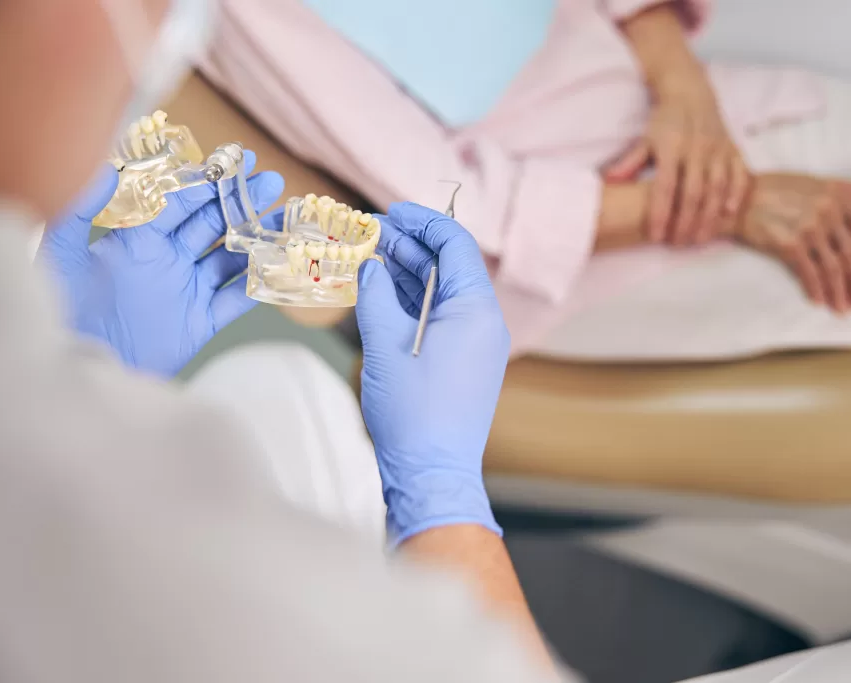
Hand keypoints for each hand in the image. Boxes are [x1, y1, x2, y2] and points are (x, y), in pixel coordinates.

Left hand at [37, 152, 284, 376]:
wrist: (79, 370)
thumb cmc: (62, 314)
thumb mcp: (61, 254)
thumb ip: (81, 208)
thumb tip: (107, 163)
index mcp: (135, 241)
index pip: (177, 203)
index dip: (206, 181)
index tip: (233, 161)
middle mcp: (165, 261)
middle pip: (210, 224)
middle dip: (241, 201)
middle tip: (270, 181)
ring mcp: (185, 291)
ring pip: (230, 257)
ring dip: (257, 236)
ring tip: (285, 217)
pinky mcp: (200, 323)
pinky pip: (236, 299)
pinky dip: (258, 282)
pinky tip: (278, 263)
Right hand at [356, 202, 508, 545]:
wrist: (432, 475)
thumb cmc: (413, 413)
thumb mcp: (384, 344)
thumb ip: (374, 295)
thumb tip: (368, 266)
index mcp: (477, 310)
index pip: (456, 245)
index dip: (422, 222)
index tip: (389, 211)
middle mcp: (484, 323)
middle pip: (448, 266)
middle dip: (408, 246)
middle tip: (366, 233)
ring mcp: (475, 345)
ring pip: (440, 293)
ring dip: (406, 273)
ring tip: (367, 256)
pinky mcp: (462, 364)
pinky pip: (438, 319)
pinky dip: (410, 303)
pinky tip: (380, 293)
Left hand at [605, 66, 749, 246]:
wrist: (691, 92)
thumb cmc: (665, 122)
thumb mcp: (645, 139)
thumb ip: (629, 162)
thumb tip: (608, 181)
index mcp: (671, 148)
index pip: (664, 187)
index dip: (660, 213)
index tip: (656, 236)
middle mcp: (696, 149)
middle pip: (693, 193)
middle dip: (686, 223)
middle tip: (678, 244)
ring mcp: (718, 150)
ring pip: (717, 188)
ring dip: (710, 216)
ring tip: (700, 239)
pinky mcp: (733, 149)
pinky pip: (739, 174)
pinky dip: (736, 194)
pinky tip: (729, 213)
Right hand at [733, 173, 850, 312]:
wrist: (740, 198)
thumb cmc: (777, 189)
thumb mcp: (816, 182)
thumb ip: (849, 189)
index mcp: (840, 196)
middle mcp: (829, 211)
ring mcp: (809, 228)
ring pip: (834, 268)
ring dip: (841, 293)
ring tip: (843, 309)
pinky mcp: (789, 243)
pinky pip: (809, 273)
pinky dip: (816, 290)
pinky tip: (819, 301)